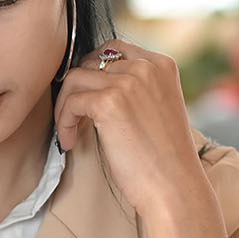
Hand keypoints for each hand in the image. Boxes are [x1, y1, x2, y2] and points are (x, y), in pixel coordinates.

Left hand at [53, 39, 208, 220]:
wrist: (174, 188)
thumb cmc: (163, 159)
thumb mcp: (156, 108)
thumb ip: (135, 88)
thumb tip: (91, 80)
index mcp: (162, 64)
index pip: (114, 49)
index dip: (93, 72)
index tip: (88, 98)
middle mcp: (146, 67)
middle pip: (91, 62)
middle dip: (78, 90)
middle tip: (76, 120)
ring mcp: (128, 82)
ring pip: (74, 78)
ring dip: (66, 106)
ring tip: (71, 133)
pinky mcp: (109, 102)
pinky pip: (71, 102)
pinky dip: (63, 122)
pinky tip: (70, 143)